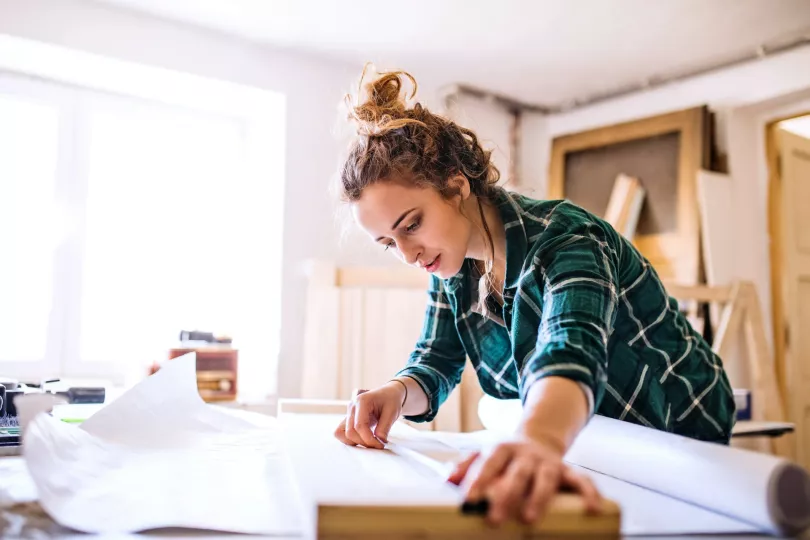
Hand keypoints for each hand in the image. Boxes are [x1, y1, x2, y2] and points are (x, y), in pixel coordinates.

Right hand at [334, 383, 404, 448]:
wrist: (389, 394)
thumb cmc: (391, 400)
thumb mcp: (392, 413)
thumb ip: (384, 428)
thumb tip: (378, 442)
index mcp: (362, 401)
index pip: (359, 426)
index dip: (368, 439)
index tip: (380, 445)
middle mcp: (352, 406)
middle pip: (350, 432)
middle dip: (363, 442)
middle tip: (378, 444)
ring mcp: (349, 412)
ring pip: (342, 433)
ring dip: (356, 442)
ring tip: (371, 441)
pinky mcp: (349, 418)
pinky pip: (343, 432)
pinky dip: (352, 439)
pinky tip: (365, 439)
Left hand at [447, 436, 601, 524]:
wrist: (538, 438)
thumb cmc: (507, 456)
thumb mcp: (485, 455)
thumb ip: (467, 466)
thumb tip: (447, 478)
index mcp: (502, 449)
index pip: (489, 462)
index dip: (478, 480)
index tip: (468, 500)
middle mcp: (527, 454)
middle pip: (517, 473)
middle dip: (506, 496)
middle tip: (495, 519)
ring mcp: (549, 462)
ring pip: (546, 478)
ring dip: (539, 498)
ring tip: (529, 519)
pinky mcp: (568, 470)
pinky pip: (582, 479)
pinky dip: (589, 493)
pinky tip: (591, 509)